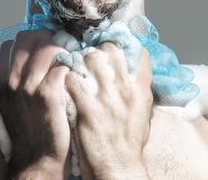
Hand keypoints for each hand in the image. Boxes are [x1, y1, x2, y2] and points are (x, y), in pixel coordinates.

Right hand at [0, 29, 71, 178]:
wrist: (37, 161)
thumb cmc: (29, 130)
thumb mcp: (12, 102)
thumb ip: (18, 78)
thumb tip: (34, 54)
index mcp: (0, 81)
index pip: (11, 43)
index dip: (30, 41)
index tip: (43, 46)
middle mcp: (11, 81)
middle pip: (28, 38)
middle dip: (47, 37)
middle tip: (61, 46)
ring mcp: (28, 87)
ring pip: (48, 47)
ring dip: (64, 49)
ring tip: (72, 57)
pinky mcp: (48, 94)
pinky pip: (63, 65)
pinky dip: (72, 66)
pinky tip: (77, 73)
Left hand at [66, 42, 152, 179]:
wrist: (118, 170)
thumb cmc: (129, 146)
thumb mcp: (143, 115)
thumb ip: (139, 93)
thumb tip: (133, 75)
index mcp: (141, 91)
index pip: (139, 54)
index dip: (126, 44)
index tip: (115, 42)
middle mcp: (125, 91)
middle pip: (112, 50)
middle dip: (99, 47)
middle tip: (90, 51)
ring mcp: (106, 100)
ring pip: (91, 59)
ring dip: (81, 58)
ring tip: (75, 62)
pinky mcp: (87, 110)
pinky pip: (73, 81)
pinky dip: (67, 76)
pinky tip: (64, 79)